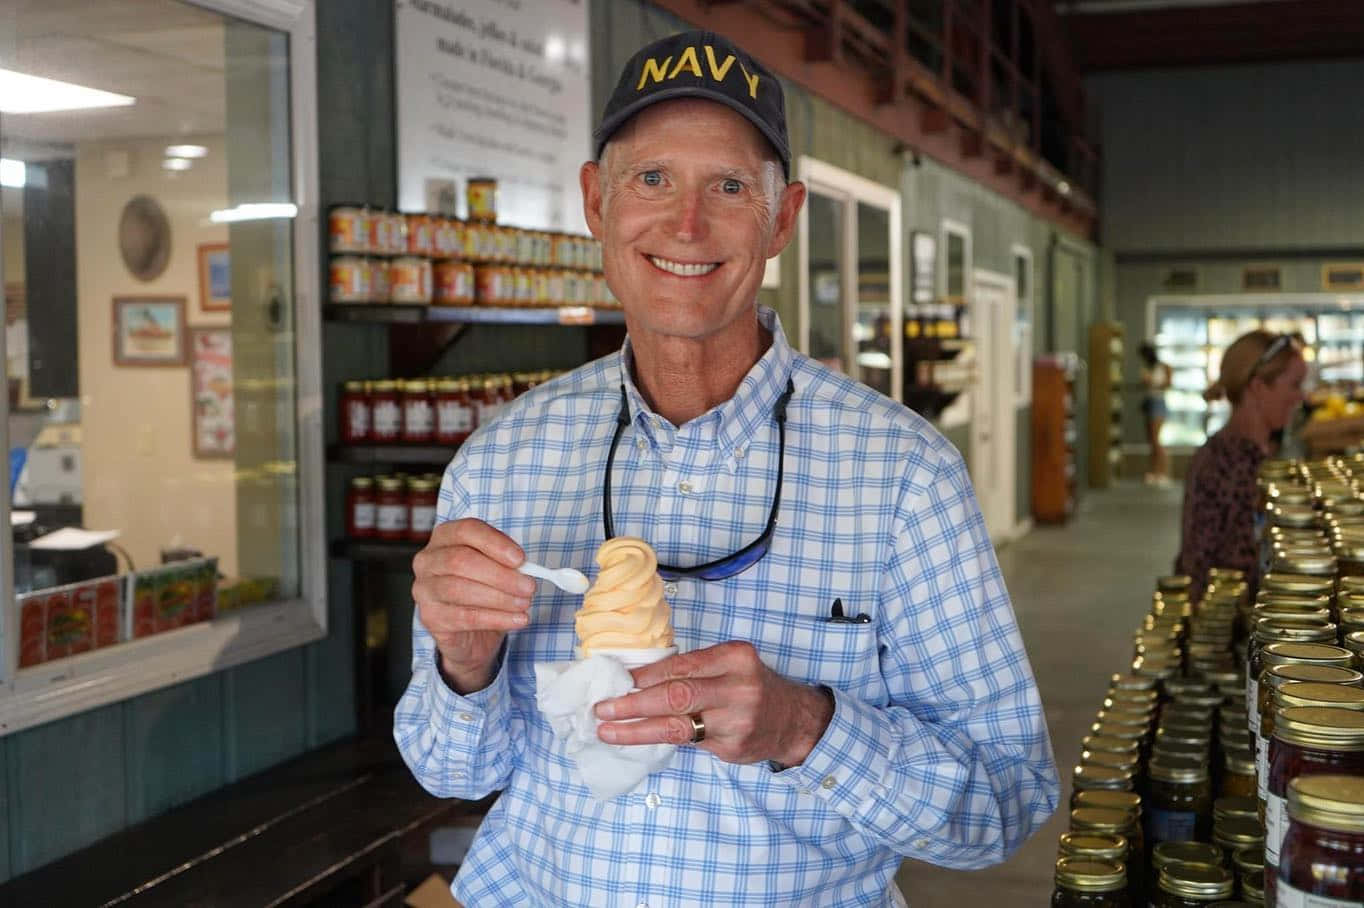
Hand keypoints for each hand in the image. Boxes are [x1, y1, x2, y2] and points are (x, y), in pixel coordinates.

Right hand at [411, 518, 535, 693]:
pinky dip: (496, 618)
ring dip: (500, 598)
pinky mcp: (430, 617)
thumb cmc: (482, 590)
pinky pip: (465, 617)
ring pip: (461, 590)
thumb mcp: (496, 569)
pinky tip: (517, 620)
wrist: (468, 633)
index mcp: (445, 538)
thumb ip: (508, 563)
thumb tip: (529, 568)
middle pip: (462, 561)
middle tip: (529, 586)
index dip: (495, 543)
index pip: (467, 530)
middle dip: (501, 575)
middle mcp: (429, 560)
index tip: (520, 559)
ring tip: (524, 604)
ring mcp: (425, 589)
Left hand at [593, 641, 834, 765]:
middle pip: (675, 695)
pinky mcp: (732, 748)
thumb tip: (638, 678)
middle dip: (634, 703)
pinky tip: (638, 739)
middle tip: (603, 708)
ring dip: (636, 729)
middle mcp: (737, 688)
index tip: (617, 680)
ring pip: (676, 726)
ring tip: (608, 730)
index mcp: (735, 658)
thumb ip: (694, 670)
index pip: (680, 666)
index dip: (644, 675)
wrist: (793, 720)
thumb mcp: (730, 665)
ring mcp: (736, 721)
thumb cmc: (750, 686)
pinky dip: (658, 740)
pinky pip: (687, 743)